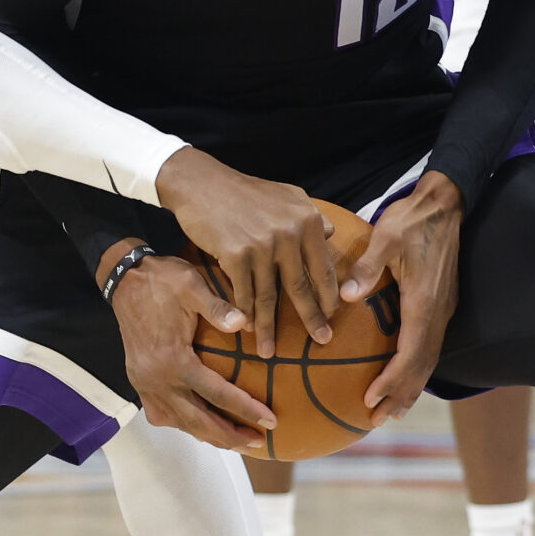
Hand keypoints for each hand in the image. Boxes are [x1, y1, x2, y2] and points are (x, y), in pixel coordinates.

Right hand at [99, 241, 271, 451]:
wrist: (123, 279)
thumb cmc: (161, 280)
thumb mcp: (191, 284)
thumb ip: (217, 307)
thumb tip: (245, 324)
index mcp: (173, 360)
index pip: (217, 394)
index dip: (247, 409)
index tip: (271, 420)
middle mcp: (157, 380)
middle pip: (198, 421)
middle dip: (230, 436)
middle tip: (258, 441)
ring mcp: (144, 384)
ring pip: (180, 423)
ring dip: (209, 435)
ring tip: (237, 439)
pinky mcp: (139, 382)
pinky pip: (164, 415)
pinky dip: (185, 425)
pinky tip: (202, 424)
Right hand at [153, 147, 337, 356]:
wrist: (202, 184)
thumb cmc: (244, 192)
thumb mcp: (286, 195)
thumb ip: (311, 213)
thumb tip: (332, 232)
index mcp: (307, 221)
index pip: (322, 267)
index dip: (328, 296)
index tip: (331, 316)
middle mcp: (289, 234)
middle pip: (302, 287)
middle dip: (312, 318)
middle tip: (322, 340)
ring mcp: (262, 245)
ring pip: (269, 296)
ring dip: (270, 328)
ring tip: (271, 351)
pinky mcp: (236, 255)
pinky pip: (243, 293)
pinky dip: (245, 315)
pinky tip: (248, 330)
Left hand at [338, 173, 463, 422]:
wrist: (445, 204)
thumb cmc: (411, 219)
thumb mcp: (386, 237)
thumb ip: (367, 267)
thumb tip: (346, 296)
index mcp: (423, 301)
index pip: (409, 353)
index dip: (391, 380)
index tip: (370, 400)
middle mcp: (437, 312)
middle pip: (422, 366)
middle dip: (400, 395)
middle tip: (377, 419)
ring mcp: (442, 310)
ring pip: (429, 359)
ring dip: (411, 386)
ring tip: (391, 411)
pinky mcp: (441, 304)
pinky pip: (430, 346)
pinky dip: (417, 368)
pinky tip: (403, 377)